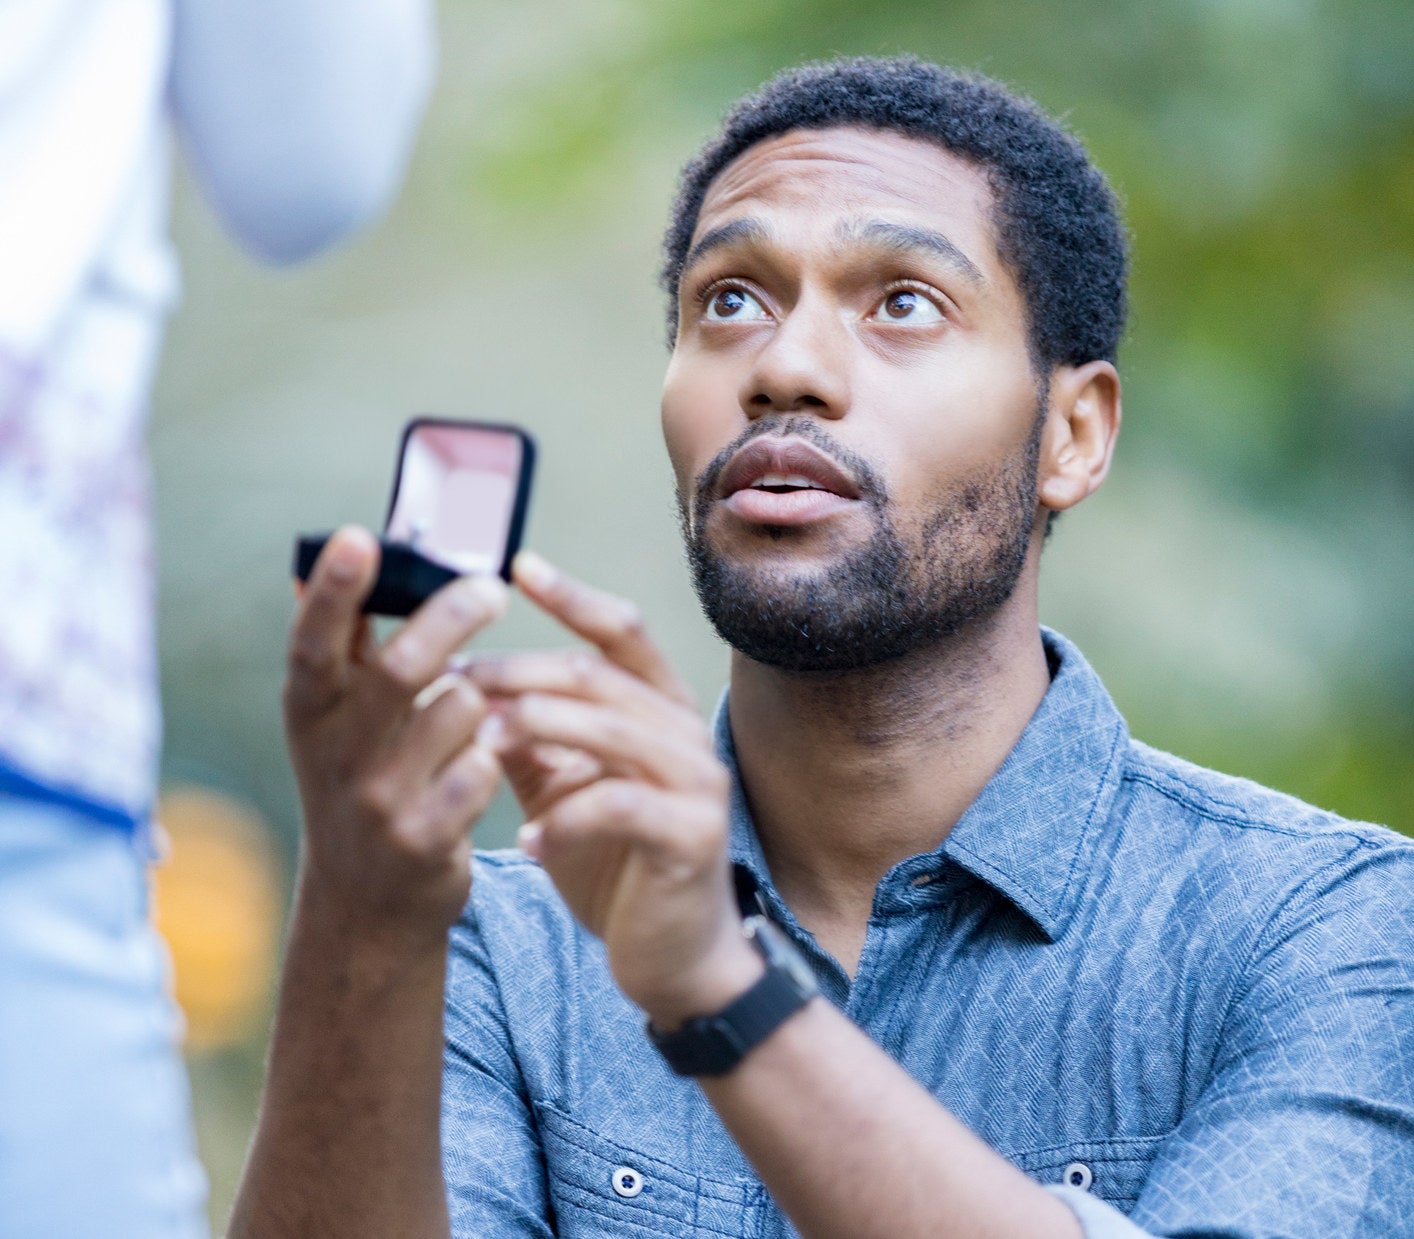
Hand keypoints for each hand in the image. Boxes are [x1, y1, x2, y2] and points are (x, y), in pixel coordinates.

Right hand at [284, 527, 508, 945]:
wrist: (365, 907)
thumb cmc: (359, 784)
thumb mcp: (333, 723)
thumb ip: (341, 647)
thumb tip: (327, 555)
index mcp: (310, 713)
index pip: (313, 643)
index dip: (332, 591)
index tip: (359, 538)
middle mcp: (335, 755)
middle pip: (399, 668)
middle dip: (452, 617)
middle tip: (492, 590)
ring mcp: (379, 801)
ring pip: (457, 708)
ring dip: (481, 697)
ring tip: (476, 711)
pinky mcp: (426, 838)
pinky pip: (484, 765)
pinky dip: (492, 752)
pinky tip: (483, 763)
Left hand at [466, 552, 762, 1027]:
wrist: (674, 957)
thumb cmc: (616, 863)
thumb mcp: (564, 788)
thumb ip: (530, 738)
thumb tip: (462, 683)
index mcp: (659, 709)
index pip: (621, 632)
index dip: (571, 596)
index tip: (516, 564)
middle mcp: (686, 733)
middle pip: (600, 674)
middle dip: (522, 670)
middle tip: (458, 675)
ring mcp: (698, 783)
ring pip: (613, 728)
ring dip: (538, 729)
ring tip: (481, 742)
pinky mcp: (692, 836)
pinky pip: (621, 807)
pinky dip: (566, 818)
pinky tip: (525, 839)